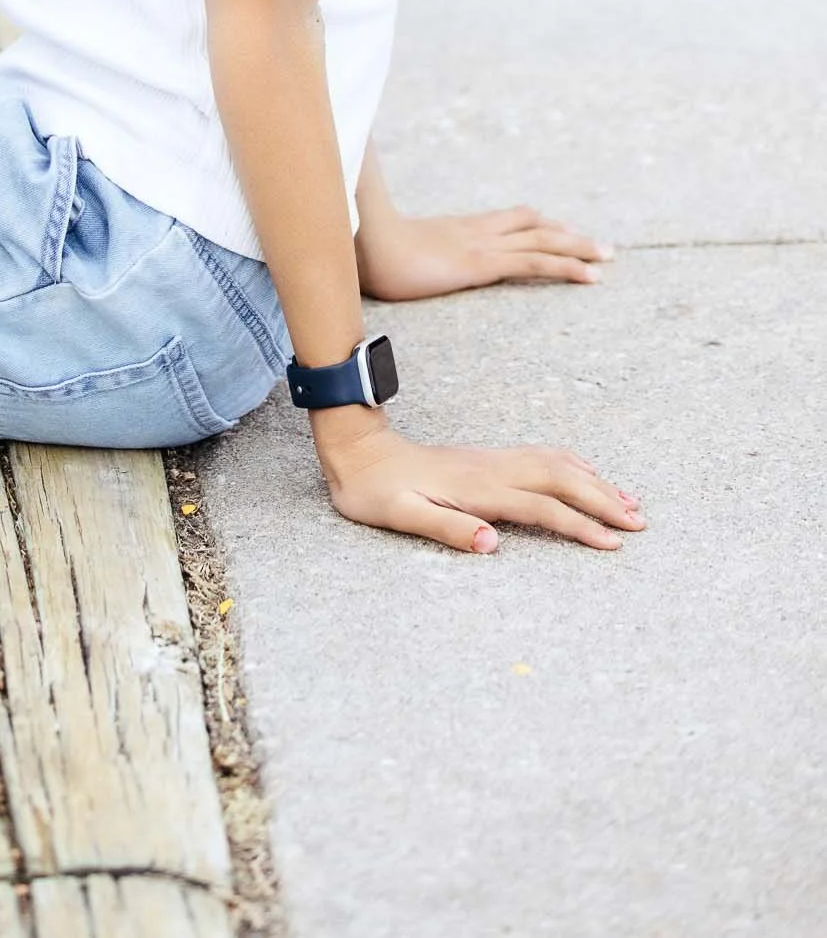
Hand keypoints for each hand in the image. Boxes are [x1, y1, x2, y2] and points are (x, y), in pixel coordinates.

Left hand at [313, 406, 643, 554]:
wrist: (358, 453)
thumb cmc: (377, 493)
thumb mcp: (402, 517)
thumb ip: (448, 528)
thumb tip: (493, 544)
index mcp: (478, 490)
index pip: (542, 508)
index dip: (580, 525)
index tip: (613, 544)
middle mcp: (492, 469)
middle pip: (561, 480)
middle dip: (603, 500)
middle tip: (640, 523)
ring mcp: (491, 460)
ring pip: (556, 464)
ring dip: (594, 480)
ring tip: (628, 501)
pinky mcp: (487, 459)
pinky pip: (541, 456)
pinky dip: (572, 464)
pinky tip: (586, 472)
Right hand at [355, 201, 611, 301]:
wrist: (362, 244)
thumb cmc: (363, 250)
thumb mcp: (383, 250)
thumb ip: (392, 250)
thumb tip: (379, 256)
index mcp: (455, 228)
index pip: (506, 219)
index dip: (535, 222)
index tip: (556, 228)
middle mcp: (474, 231)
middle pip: (531, 224)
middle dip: (566, 233)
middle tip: (597, 245)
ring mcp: (481, 245)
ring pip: (542, 239)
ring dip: (578, 247)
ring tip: (607, 256)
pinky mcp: (484, 263)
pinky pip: (536, 261)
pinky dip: (568, 266)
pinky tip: (591, 275)